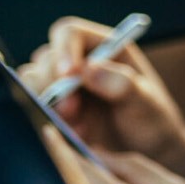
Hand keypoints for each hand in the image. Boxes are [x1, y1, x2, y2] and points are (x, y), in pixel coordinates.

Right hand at [21, 17, 184, 157]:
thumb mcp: (146, 102)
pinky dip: (49, 121)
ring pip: (33, 82)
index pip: (70, 33)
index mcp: (105, 47)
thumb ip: (123, 84)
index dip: (64, 49)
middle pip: (45, 58)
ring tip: (77, 122)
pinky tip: (78, 134)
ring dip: (47, 101)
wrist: (147, 150)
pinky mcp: (55, 111)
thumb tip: (90, 68)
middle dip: (53, 82)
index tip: (69, 74)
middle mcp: (80, 62)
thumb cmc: (151, 119)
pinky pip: (34, 110)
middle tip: (72, 107)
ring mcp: (64, 87)